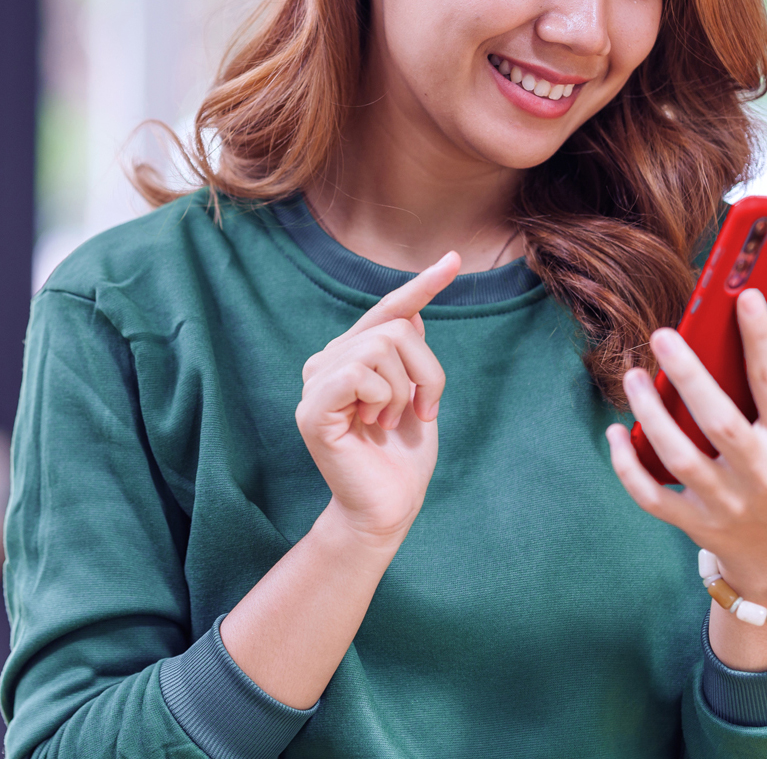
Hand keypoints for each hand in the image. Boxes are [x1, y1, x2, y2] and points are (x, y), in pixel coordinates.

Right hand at [296, 252, 459, 548]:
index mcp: (352, 355)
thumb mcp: (417, 393)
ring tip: (391, 421)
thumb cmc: (404, 454)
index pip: (389, 310)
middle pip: (395, 326)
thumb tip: (413, 310)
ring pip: (382, 345)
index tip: (454, 259)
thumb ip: (409, 353)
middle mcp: (328, 361)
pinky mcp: (312, 408)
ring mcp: (315, 382)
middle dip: (427, 370)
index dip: (422, 284)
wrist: (390, 506)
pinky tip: (372, 425)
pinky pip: (358, 373)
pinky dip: (382, 398)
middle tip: (422, 410)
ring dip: (404, 390)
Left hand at [606, 290, 766, 663]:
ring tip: (632, 376)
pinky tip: (615, 432)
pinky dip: (627, 467)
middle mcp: (760, 474)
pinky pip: (652, 497)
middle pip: (719, 421)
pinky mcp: (694, 523)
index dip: (761, 339)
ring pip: (679, 458)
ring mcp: (725, 502)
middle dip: (689, 377)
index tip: (745, 296)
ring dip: (650, 416)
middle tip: (661, 334)